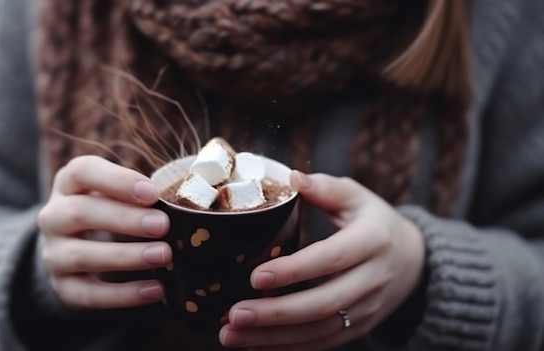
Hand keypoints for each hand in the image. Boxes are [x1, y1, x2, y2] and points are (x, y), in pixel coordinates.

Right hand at [37, 156, 171, 308]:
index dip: (117, 180)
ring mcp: (54, 253)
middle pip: (80, 212)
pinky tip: (155, 290)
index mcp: (69, 184)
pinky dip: (124, 294)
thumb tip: (185, 202)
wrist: (81, 253)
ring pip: (81, 255)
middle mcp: (54, 216)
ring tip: (163, 255)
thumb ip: (143, 195)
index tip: (152, 192)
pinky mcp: (63, 287)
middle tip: (163, 225)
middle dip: (124, 219)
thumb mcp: (121, 195)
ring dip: (125, 256)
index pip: (82, 172)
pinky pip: (88, 294)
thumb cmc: (113, 212)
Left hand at [219, 171, 425, 349]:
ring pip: (319, 330)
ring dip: (274, 337)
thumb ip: (325, 188)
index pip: (331, 258)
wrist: (412, 260)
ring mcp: (366, 309)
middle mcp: (373, 280)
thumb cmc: (374, 222)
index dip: (295, 270)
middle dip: (276, 313)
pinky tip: (254, 346)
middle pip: (323, 303)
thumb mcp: (357, 197)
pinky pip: (322, 343)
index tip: (255, 276)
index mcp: (372, 241)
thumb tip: (292, 177)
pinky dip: (288, 348)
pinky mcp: (358, 328)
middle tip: (234, 315)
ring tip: (231, 336)